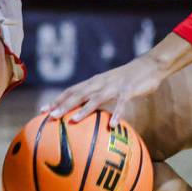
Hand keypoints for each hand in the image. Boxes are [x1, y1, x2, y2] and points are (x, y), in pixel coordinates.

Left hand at [40, 54, 167, 127]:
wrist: (148, 66)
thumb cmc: (127, 80)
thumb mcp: (109, 87)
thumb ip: (97, 97)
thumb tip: (85, 114)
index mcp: (94, 82)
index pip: (71, 90)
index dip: (57, 100)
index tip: (43, 111)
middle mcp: (100, 82)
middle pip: (78, 94)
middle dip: (63, 105)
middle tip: (50, 117)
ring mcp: (113, 86)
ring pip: (96, 98)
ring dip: (84, 109)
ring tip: (74, 121)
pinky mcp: (128, 90)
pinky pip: (121, 103)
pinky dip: (117, 113)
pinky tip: (113, 125)